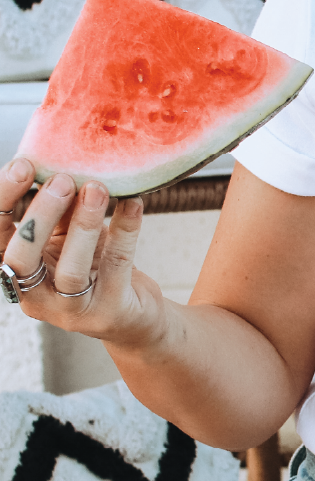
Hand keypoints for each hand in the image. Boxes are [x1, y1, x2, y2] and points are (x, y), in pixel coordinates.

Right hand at [0, 157, 167, 350]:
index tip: (24, 165)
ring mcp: (72, 310)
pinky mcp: (109, 310)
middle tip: (63, 179)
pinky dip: (125, 231)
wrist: (136, 316)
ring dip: (84, 224)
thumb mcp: (71, 239)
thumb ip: (61, 213)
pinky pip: (116, 266)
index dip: (3, 202)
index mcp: (17, 272)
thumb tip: (61, 166)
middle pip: (21, 258)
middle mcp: (36, 297)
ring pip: (70, 270)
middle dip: (40, 215)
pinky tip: (133, 203)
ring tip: (97, 188)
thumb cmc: (96, 269)